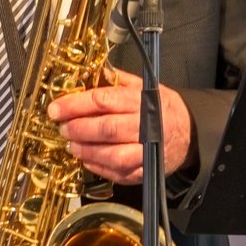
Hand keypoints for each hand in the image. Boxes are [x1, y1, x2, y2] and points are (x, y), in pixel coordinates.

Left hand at [47, 67, 191, 184]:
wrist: (189, 133)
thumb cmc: (162, 108)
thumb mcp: (144, 85)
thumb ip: (116, 79)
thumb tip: (87, 72)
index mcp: (141, 101)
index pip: (103, 100)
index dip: (75, 105)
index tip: (56, 108)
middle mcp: (145, 126)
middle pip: (105, 129)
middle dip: (78, 129)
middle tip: (62, 128)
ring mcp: (147, 151)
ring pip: (112, 155)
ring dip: (86, 151)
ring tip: (72, 145)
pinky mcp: (145, 170)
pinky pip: (119, 173)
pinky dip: (99, 168)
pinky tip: (87, 159)